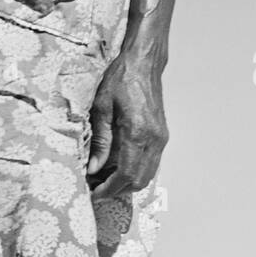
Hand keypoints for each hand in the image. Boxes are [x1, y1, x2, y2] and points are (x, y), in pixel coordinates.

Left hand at [86, 52, 168, 200]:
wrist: (143, 62)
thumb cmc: (121, 78)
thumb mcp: (102, 107)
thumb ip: (100, 141)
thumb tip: (93, 168)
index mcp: (138, 132)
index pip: (126, 175)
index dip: (109, 189)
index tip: (94, 193)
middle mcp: (154, 139)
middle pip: (139, 181)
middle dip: (117, 189)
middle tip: (95, 187)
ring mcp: (161, 138)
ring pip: (147, 174)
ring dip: (126, 182)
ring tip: (103, 178)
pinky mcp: (161, 135)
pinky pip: (150, 162)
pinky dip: (135, 170)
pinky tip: (116, 164)